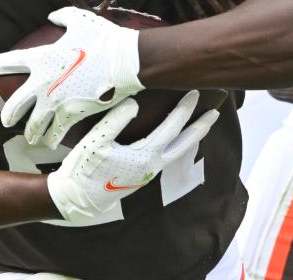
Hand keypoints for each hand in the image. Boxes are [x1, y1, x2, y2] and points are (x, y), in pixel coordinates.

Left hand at [0, 7, 143, 147]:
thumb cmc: (103, 39)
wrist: (124, 61)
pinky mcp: (71, 114)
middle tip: (6, 121)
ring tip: (31, 138)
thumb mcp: (79, 20)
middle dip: (7, 115)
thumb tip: (52, 16)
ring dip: (30, 133)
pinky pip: (56, 132)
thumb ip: (61, 16)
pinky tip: (51, 143)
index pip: (8, 62)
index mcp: (40, 59)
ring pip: (33, 125)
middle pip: (14, 106)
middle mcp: (42, 83)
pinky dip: (53, 138)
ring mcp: (55, 102)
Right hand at [46, 90, 218, 222]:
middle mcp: (152, 166)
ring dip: (191, 137)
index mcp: (144, 155)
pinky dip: (177, 144)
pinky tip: (174, 138)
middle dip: (200, 127)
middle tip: (215, 112)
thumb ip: (116, 121)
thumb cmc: (84, 169)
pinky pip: (167, 156)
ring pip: (177, 152)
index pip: (171, 128)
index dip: (184, 109)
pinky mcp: (142, 176)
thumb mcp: (96, 141)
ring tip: (201, 124)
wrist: (77, 199)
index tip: (194, 93)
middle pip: (184, 144)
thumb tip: (134, 103)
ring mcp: (148, 173)